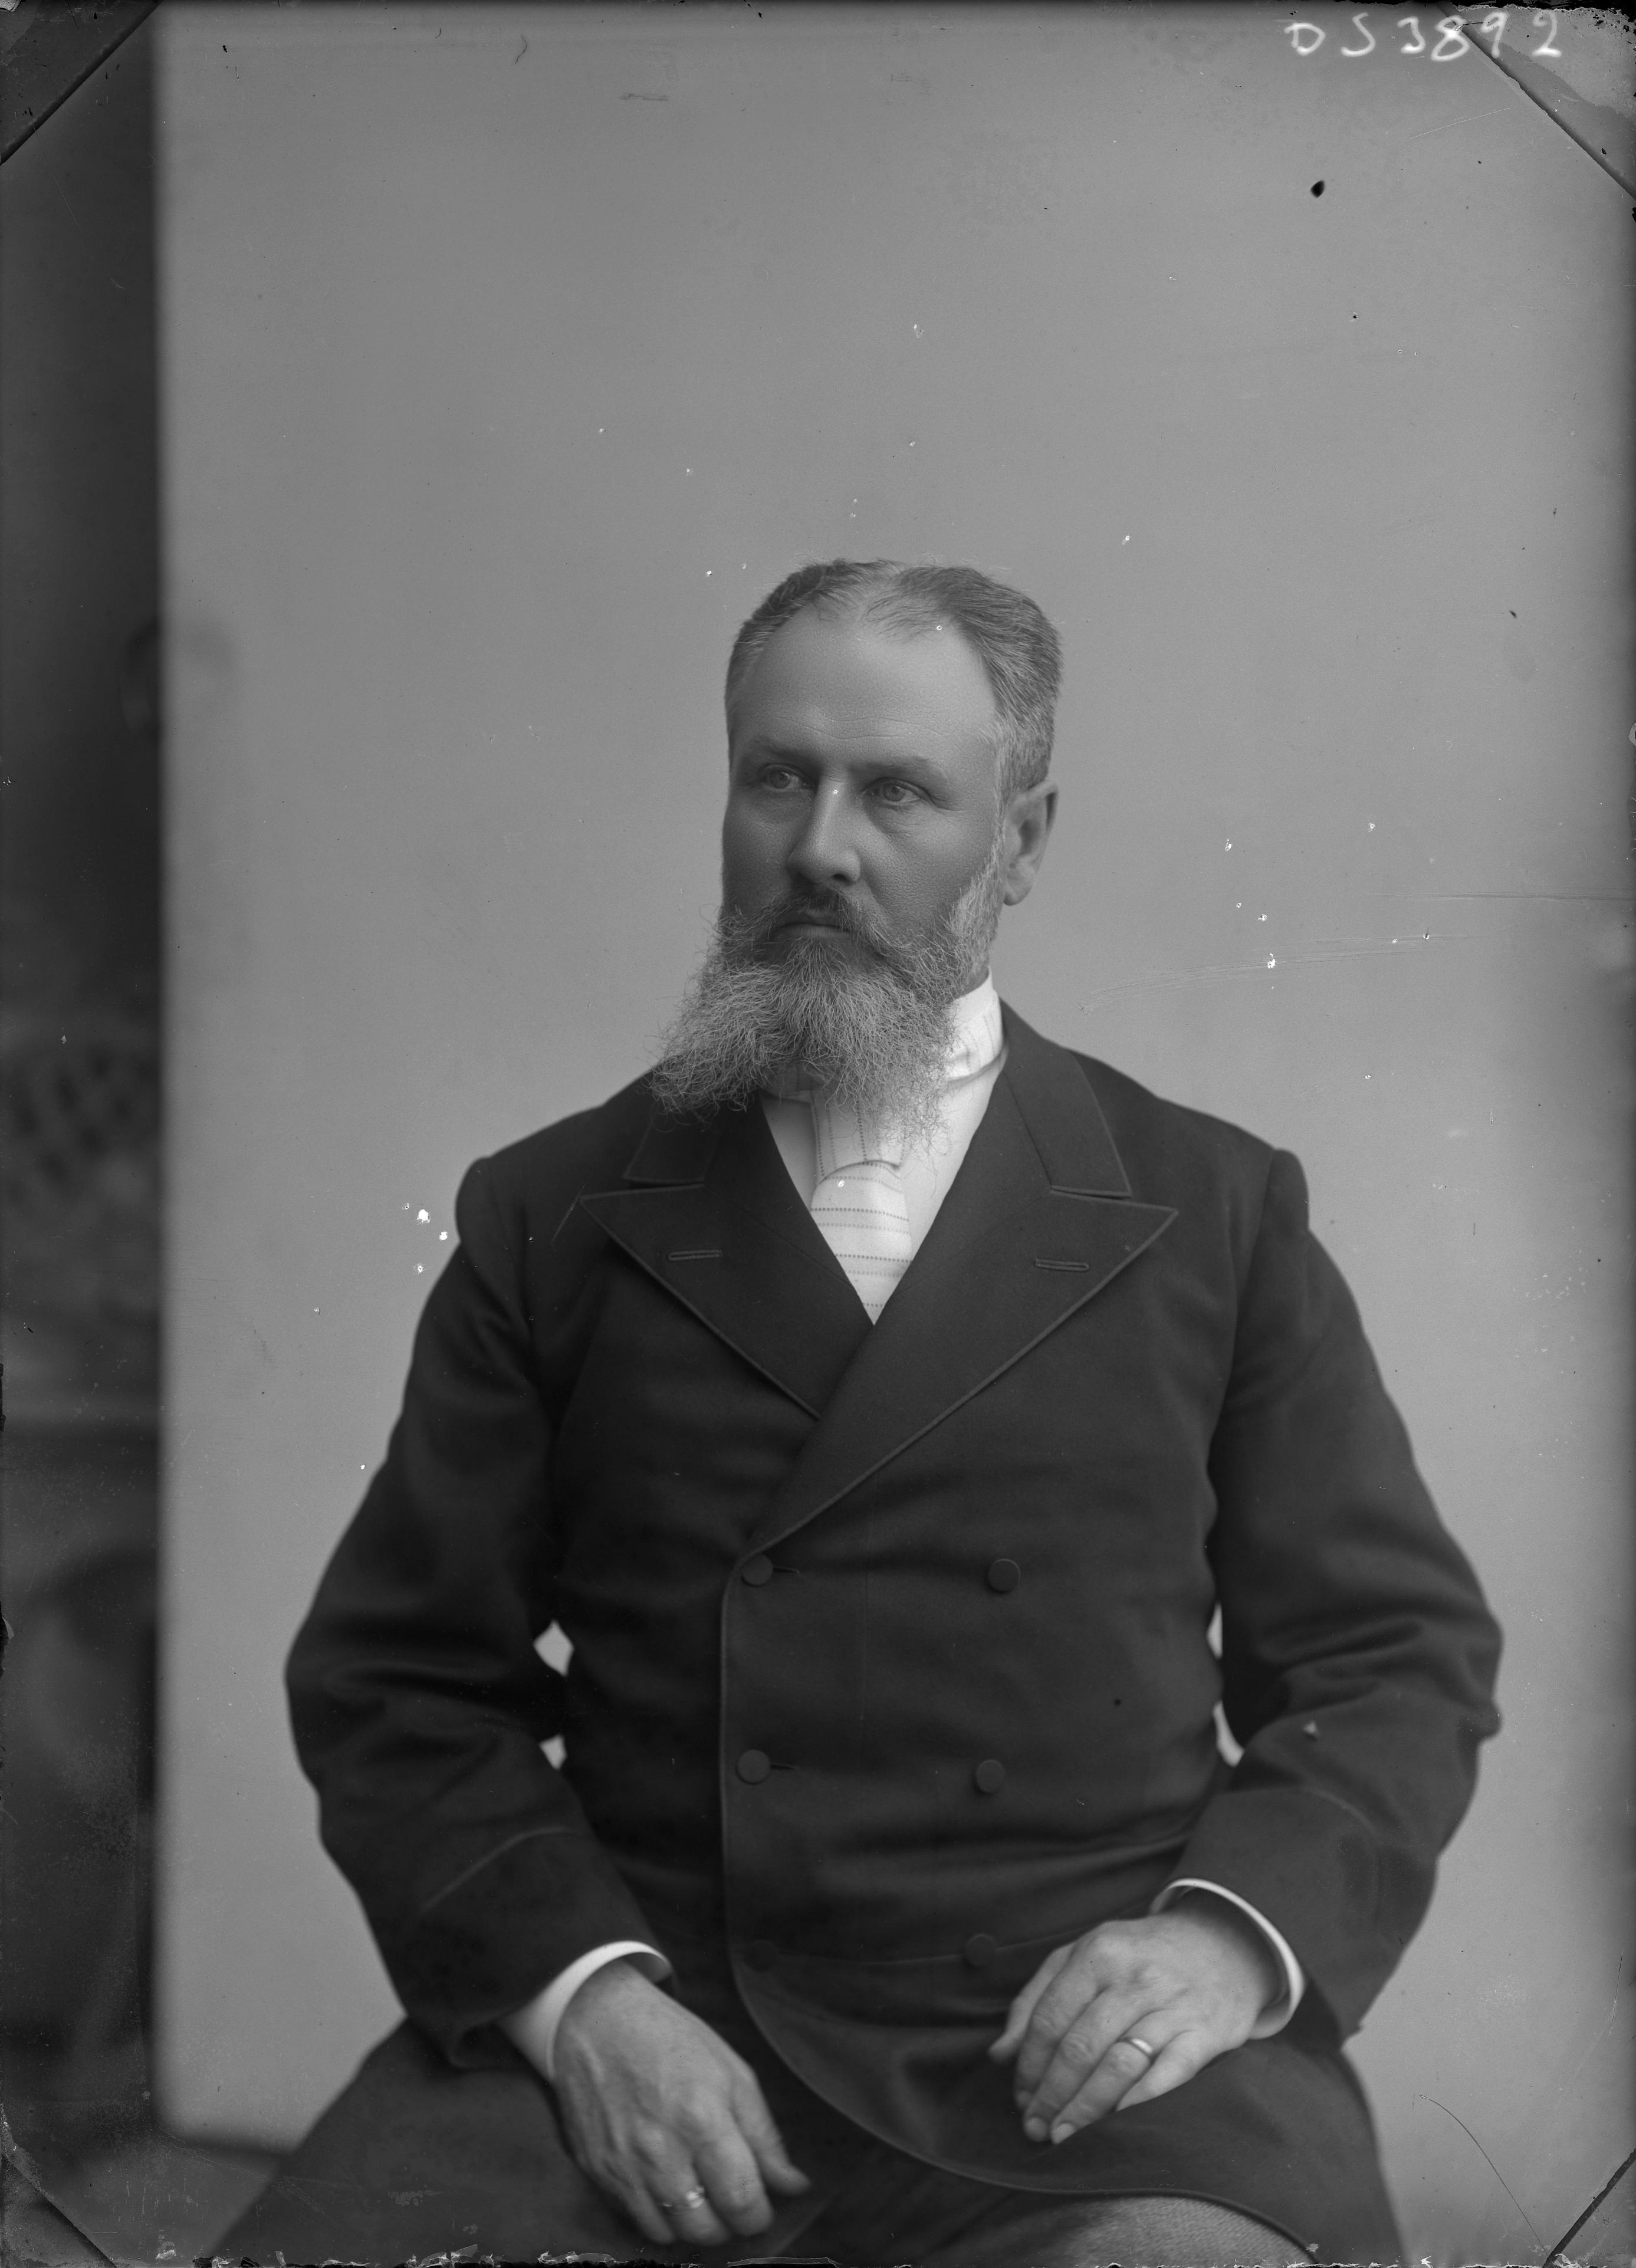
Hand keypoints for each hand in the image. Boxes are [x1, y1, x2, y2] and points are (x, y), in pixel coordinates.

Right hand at [547, 1958, 809, 2249]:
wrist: (597, 2022)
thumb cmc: (672, 2040)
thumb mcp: (732, 2073)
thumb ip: (764, 2136)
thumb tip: (794, 2185)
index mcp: (702, 2120)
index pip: (741, 2201)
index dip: (760, 2216)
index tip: (763, 2209)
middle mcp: (660, 2153)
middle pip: (706, 2230)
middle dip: (730, 2225)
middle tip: (733, 2201)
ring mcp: (624, 2168)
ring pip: (671, 2236)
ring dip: (695, 2226)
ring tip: (703, 2197)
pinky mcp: (598, 2175)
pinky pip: (637, 2223)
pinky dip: (660, 2219)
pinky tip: (669, 2191)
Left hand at [987, 1897, 1280, 2146]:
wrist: (1225, 1942)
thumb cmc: (1140, 1955)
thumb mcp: (1084, 1955)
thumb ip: (1037, 1998)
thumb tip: (999, 2054)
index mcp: (1097, 1953)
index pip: (1049, 2018)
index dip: (1029, 2065)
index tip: (1020, 2098)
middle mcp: (1133, 1977)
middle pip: (1079, 2047)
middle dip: (1051, 2095)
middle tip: (1036, 2127)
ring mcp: (1171, 2005)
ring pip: (1118, 2066)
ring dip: (1086, 2109)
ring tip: (1064, 2135)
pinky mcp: (1205, 2033)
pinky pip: (1167, 2076)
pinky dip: (1137, 2104)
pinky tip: (1115, 2126)